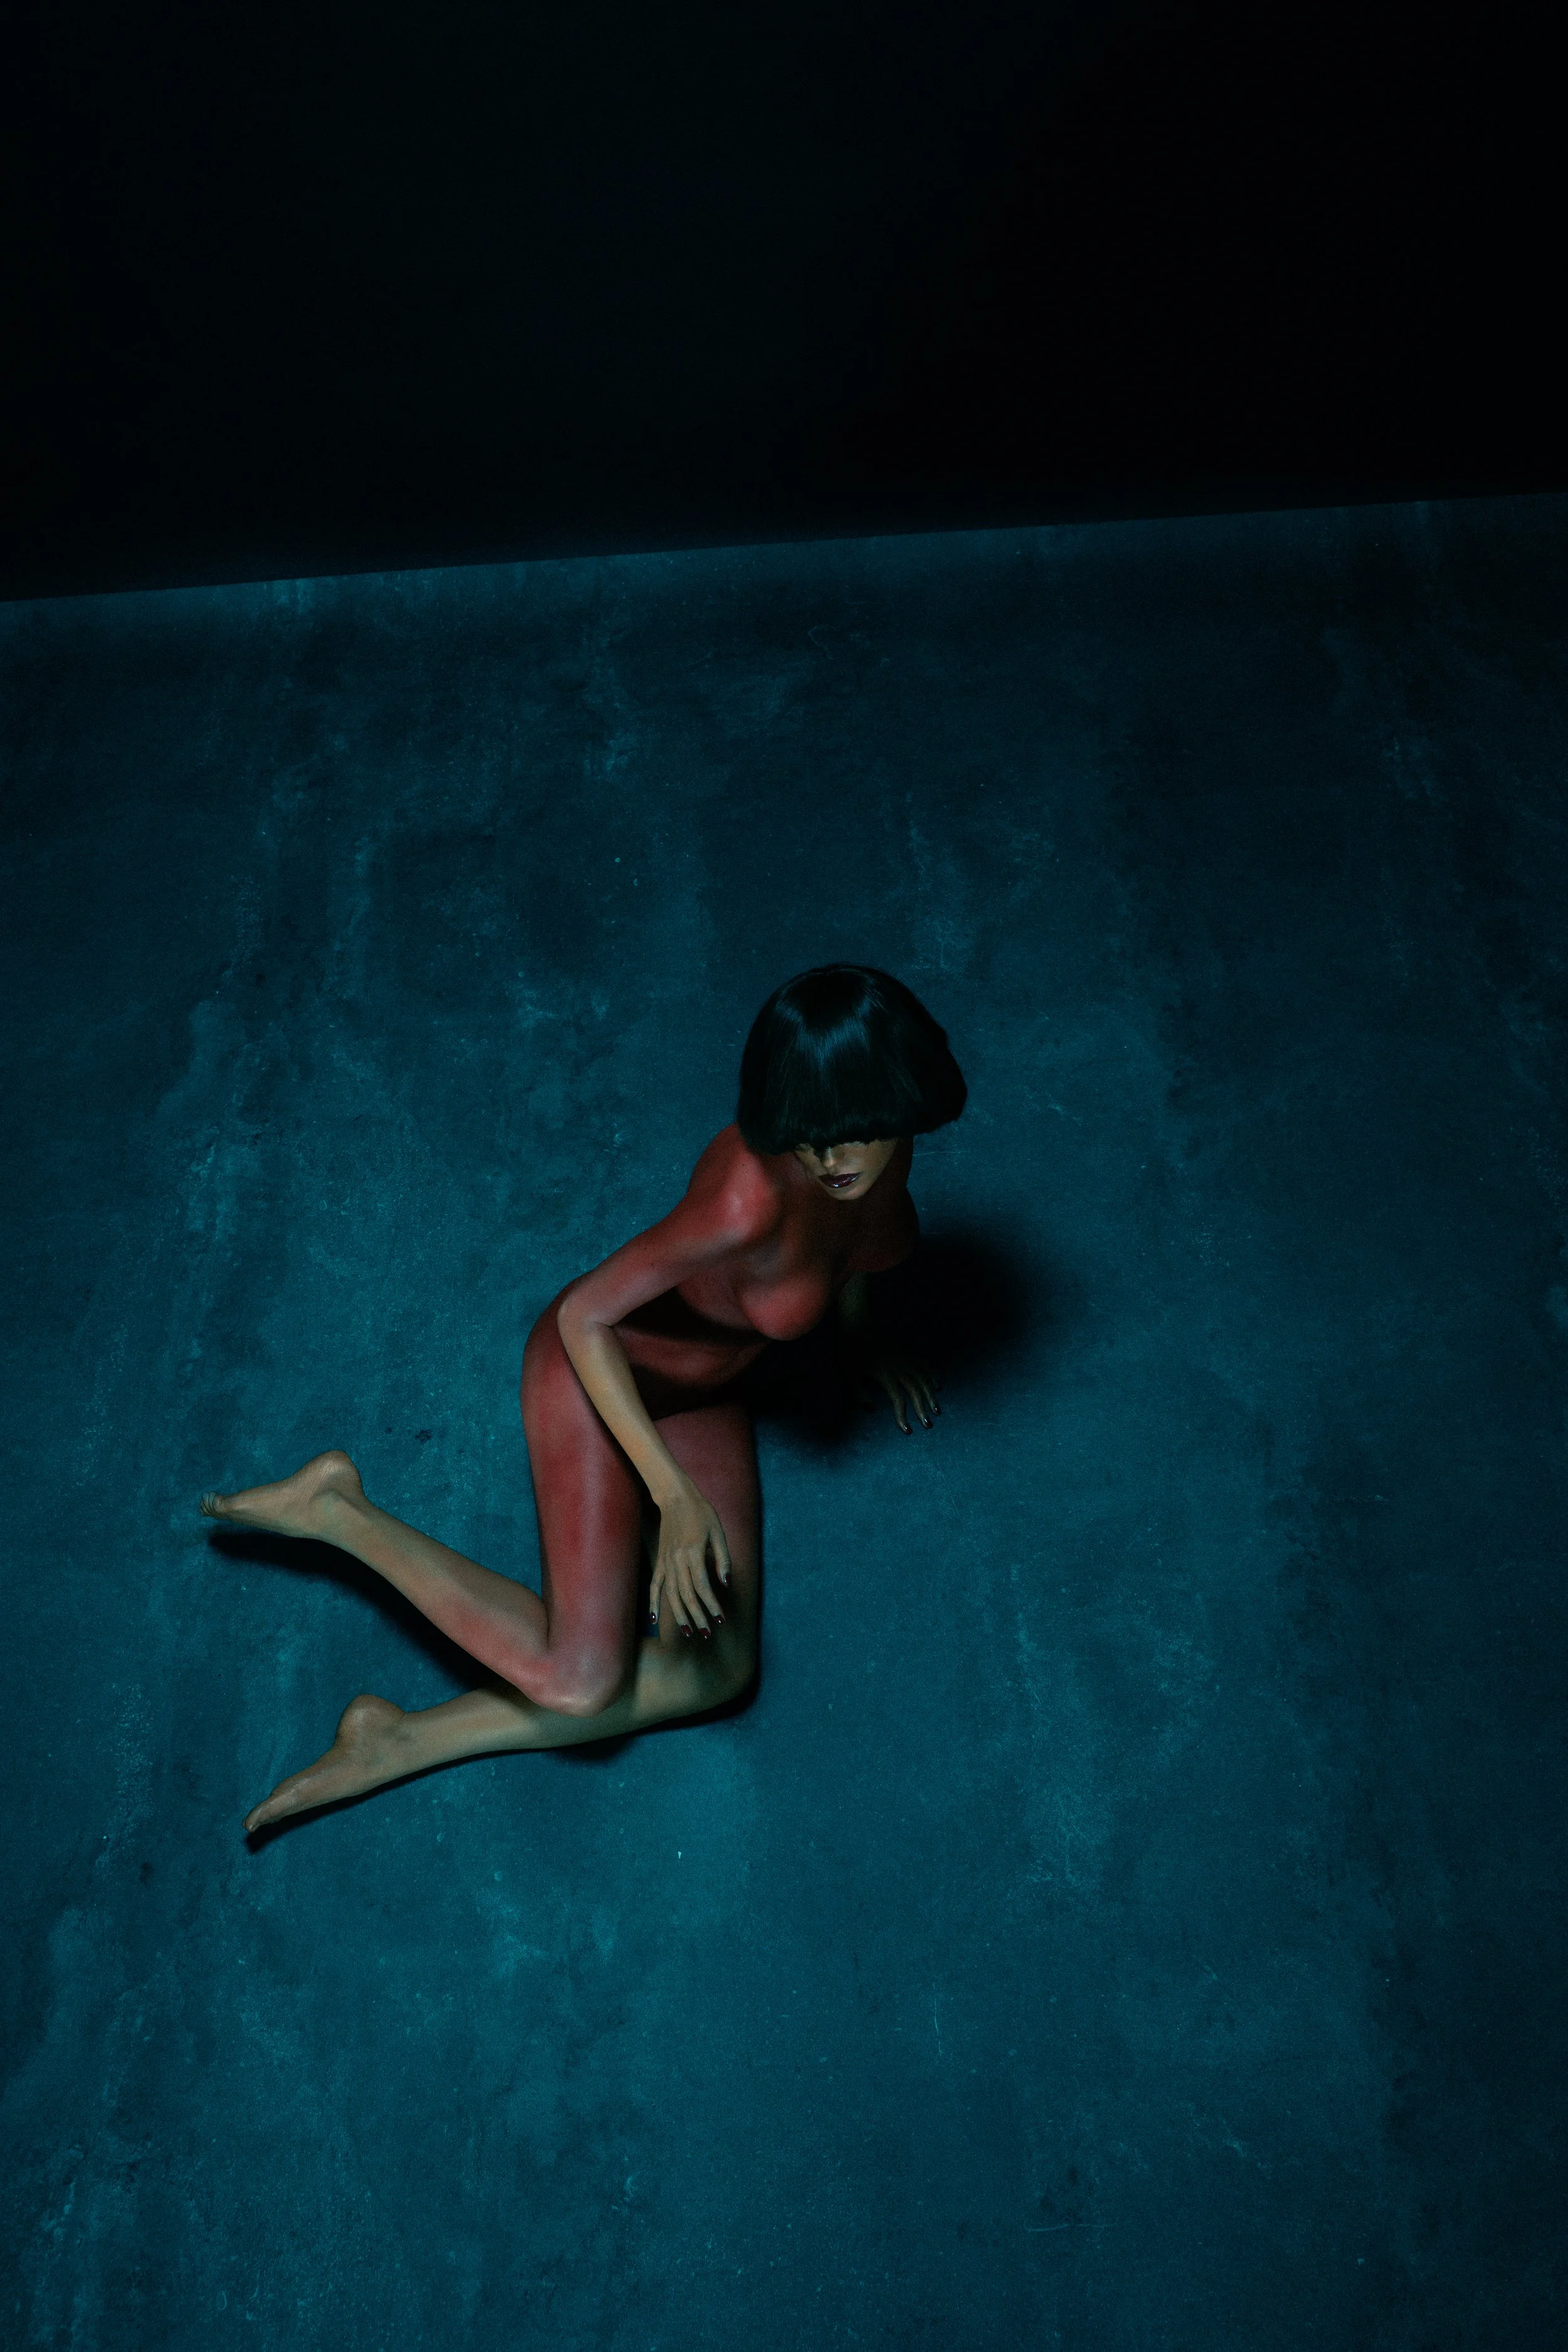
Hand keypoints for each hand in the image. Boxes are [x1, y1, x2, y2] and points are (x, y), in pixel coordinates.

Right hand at [650, 1478, 730, 1635]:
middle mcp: (677, 1560)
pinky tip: (654, 1618)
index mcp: (694, 1552)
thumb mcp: (718, 1532)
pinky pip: (655, 1585)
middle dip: (697, 1616)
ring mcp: (666, 1561)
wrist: (676, 1498)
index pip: (703, 1586)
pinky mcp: (660, 1560)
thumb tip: (725, 1584)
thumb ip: (722, 1559)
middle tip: (707, 1633)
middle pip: (686, 1594)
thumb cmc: (701, 1513)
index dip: (711, 1605)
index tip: (720, 1619)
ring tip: (687, 1632)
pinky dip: (654, 1602)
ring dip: (679, 1615)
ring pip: (671, 1594)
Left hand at [848, 1341, 940, 1434]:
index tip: (907, 1430)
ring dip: (931, 1396)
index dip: (903, 1417)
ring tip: (937, 1409)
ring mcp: (905, 1360)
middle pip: (915, 1391)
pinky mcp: (906, 1353)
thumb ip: (858, 1392)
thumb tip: (871, 1409)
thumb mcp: (848, 1373)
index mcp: (885, 1376)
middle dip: (923, 1409)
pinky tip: (937, 1386)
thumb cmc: (850, 1351)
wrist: (858, 1324)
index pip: (898, 1401)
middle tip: (928, 1425)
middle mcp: (899, 1369)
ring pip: (923, 1380)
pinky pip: (923, 1365)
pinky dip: (931, 1376)